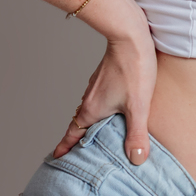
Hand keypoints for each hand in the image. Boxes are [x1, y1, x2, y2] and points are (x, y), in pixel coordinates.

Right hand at [52, 20, 158, 164]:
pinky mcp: (105, 78)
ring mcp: (96, 87)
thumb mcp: (138, 106)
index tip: (57, 158)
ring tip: (96, 136)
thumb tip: (137, 160)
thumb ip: (137, 134)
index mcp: (92, 110)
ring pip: (89, 111)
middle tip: (77, 154)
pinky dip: (99, 110)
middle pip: (79, 124)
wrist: (129, 35)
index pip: (74, 134)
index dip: (66, 147)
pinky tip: (112, 111)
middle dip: (78, 140)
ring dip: (89, 125)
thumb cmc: (133, 69)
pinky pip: (97, 100)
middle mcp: (89, 99)